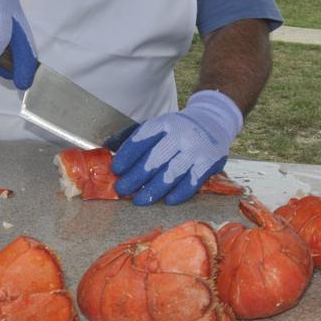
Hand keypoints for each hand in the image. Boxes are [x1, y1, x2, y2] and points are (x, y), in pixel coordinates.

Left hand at [111, 90, 242, 205]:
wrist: (213, 120)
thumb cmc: (178, 128)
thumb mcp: (159, 125)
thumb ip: (135, 136)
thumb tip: (107, 148)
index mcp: (165, 123)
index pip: (142, 140)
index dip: (127, 156)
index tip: (116, 170)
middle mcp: (181, 134)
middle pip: (154, 160)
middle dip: (135, 177)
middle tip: (123, 189)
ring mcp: (196, 149)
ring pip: (171, 174)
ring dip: (153, 190)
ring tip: (140, 200)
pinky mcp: (209, 162)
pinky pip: (191, 182)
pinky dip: (179, 193)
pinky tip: (168, 200)